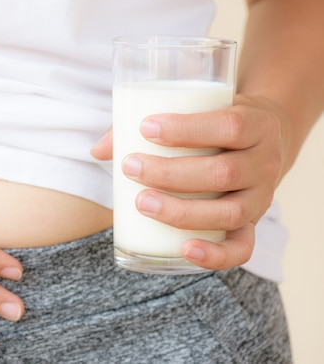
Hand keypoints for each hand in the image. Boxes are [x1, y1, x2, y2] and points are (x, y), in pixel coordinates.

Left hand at [91, 94, 287, 269]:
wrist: (264, 139)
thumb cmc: (215, 123)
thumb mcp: (196, 110)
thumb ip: (148, 125)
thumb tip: (98, 151)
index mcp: (257, 124)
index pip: (229, 126)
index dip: (187, 129)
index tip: (144, 128)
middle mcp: (266, 163)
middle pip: (224, 173)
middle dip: (171, 173)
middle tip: (131, 167)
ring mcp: (262, 198)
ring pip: (229, 213)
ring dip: (182, 212)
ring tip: (142, 203)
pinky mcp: (253, 225)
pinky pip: (242, 249)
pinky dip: (215, 255)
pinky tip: (184, 250)